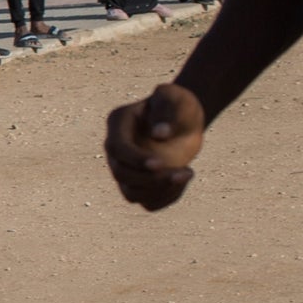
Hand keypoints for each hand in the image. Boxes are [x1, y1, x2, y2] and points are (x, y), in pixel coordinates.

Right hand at [105, 83, 205, 209]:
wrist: (184, 120)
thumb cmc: (179, 105)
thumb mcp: (178, 99)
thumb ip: (169, 111)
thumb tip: (159, 134)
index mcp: (118, 122)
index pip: (117, 147)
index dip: (135, 159)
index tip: (160, 163)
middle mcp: (116, 149)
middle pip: (120, 174)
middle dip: (151, 178)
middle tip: (184, 172)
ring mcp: (126, 168)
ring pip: (130, 193)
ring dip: (159, 192)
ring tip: (187, 174)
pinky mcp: (140, 184)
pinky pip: (147, 202)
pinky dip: (165, 198)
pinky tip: (183, 181)